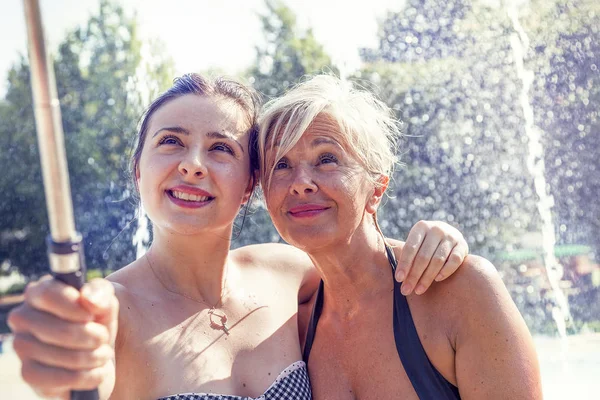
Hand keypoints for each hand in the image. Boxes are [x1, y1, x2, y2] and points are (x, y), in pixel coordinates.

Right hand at [7, 276, 117, 399]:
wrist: (97, 353)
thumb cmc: (97, 321)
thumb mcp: (105, 302)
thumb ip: (100, 293)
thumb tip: (89, 299)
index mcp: (39, 293)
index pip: (47, 293)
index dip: (73, 305)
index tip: (91, 315)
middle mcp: (24, 318)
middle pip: (58, 329)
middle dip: (92, 336)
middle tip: (103, 337)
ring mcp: (22, 347)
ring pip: (63, 356)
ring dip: (94, 357)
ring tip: (103, 353)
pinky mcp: (29, 374)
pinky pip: (60, 378)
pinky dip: (87, 376)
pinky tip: (96, 371)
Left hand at [395, 220, 468, 294]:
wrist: (449, 234)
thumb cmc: (425, 243)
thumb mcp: (416, 242)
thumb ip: (406, 255)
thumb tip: (398, 278)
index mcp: (421, 227)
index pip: (410, 248)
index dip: (404, 264)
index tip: (399, 279)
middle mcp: (436, 229)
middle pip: (423, 256)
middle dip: (414, 275)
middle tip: (406, 290)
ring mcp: (451, 236)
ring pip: (438, 260)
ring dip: (427, 278)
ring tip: (419, 290)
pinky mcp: (463, 245)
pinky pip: (454, 261)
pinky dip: (446, 271)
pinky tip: (437, 280)